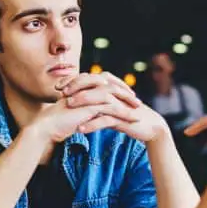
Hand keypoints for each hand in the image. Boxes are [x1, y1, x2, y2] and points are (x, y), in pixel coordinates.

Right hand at [29, 86, 139, 143]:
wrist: (46, 128)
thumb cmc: (57, 123)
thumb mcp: (74, 113)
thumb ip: (84, 109)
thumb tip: (93, 113)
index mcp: (81, 87)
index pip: (103, 82)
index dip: (116, 88)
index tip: (127, 96)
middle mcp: (85, 88)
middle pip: (111, 84)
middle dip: (125, 92)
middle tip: (136, 100)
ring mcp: (87, 96)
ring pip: (113, 95)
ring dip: (127, 102)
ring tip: (138, 110)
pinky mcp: (89, 106)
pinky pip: (111, 108)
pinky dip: (124, 113)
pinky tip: (133, 119)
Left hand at [54, 71, 168, 141]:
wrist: (148, 125)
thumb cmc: (127, 114)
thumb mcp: (110, 104)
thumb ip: (96, 99)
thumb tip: (77, 97)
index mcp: (110, 86)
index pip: (89, 78)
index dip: (73, 80)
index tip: (58, 86)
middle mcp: (115, 91)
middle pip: (94, 83)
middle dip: (77, 86)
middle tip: (61, 92)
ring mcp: (120, 103)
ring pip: (100, 98)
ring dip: (83, 101)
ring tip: (69, 105)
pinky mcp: (124, 117)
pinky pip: (106, 119)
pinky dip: (93, 123)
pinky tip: (80, 129)